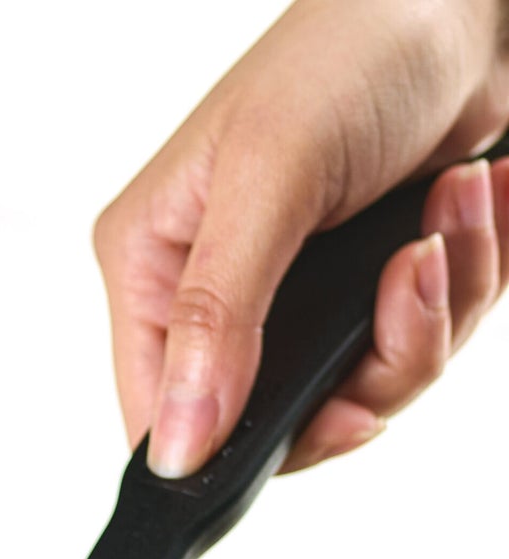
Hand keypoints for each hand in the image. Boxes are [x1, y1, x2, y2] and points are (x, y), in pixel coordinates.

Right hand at [96, 0, 508, 476]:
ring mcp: (302, 298)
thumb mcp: (271, 178)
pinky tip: (469, 200)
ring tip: (452, 209)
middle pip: (281, 421)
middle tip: (412, 275)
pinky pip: (423, 343)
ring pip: (364, 388)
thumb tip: (176, 448)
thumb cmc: (356, 45)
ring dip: (438, 308)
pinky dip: (470, 277)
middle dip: (372, 364)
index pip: (160, 417)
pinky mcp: (374, 286)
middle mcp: (220, 297)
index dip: (233, 446)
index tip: (326, 413)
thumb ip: (217, 320)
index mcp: (155, 267)